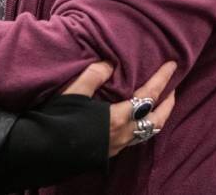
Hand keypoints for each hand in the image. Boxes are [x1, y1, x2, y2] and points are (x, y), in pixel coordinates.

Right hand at [62, 61, 176, 157]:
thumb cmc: (58, 121)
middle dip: (169, 103)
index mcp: (118, 118)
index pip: (149, 96)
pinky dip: (144, 126)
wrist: (42, 152)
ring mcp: (118, 146)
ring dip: (158, 116)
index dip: (162, 79)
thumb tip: (110, 63)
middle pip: (157, 120)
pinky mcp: (109, 153)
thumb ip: (93, 75)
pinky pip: (136, 138)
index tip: (173, 65)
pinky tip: (136, 119)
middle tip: (173, 88)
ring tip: (159, 104)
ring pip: (148, 132)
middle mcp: (123, 134)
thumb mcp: (74, 93)